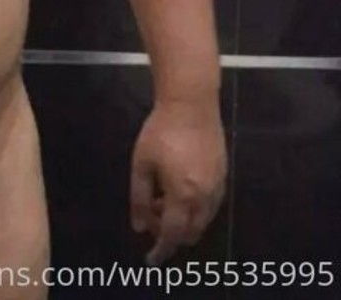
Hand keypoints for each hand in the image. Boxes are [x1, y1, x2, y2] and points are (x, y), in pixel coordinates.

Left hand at [130, 97, 226, 262]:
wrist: (191, 104)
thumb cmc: (161, 131)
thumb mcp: (142, 164)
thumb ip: (140, 198)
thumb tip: (140, 227)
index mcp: (183, 195)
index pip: (173, 234)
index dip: (161, 249)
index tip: (151, 258)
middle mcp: (205, 198)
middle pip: (190, 232)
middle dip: (171, 233)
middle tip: (151, 216)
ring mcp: (218, 188)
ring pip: (202, 221)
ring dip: (183, 221)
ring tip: (161, 199)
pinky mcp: (223, 176)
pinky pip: (210, 206)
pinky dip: (194, 209)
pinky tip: (178, 189)